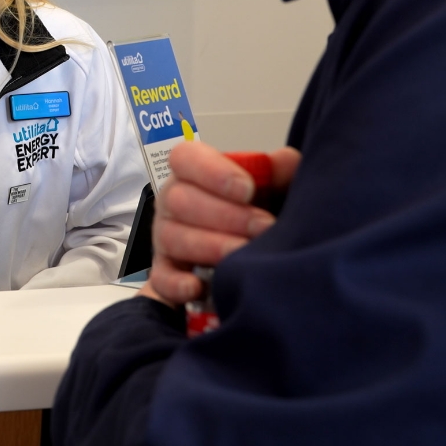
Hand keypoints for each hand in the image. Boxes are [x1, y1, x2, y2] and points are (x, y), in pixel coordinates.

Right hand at [137, 141, 300, 304]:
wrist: (251, 251)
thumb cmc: (256, 211)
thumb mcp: (273, 186)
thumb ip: (279, 170)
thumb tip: (285, 162)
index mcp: (192, 172)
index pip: (185, 158)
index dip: (213, 171)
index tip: (248, 189)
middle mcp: (172, 202)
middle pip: (180, 200)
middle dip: (226, 215)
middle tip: (263, 226)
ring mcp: (165, 237)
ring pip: (173, 237)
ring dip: (212, 246)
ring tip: (245, 253)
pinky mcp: (164, 273)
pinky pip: (161, 278)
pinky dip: (177, 284)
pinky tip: (199, 287)